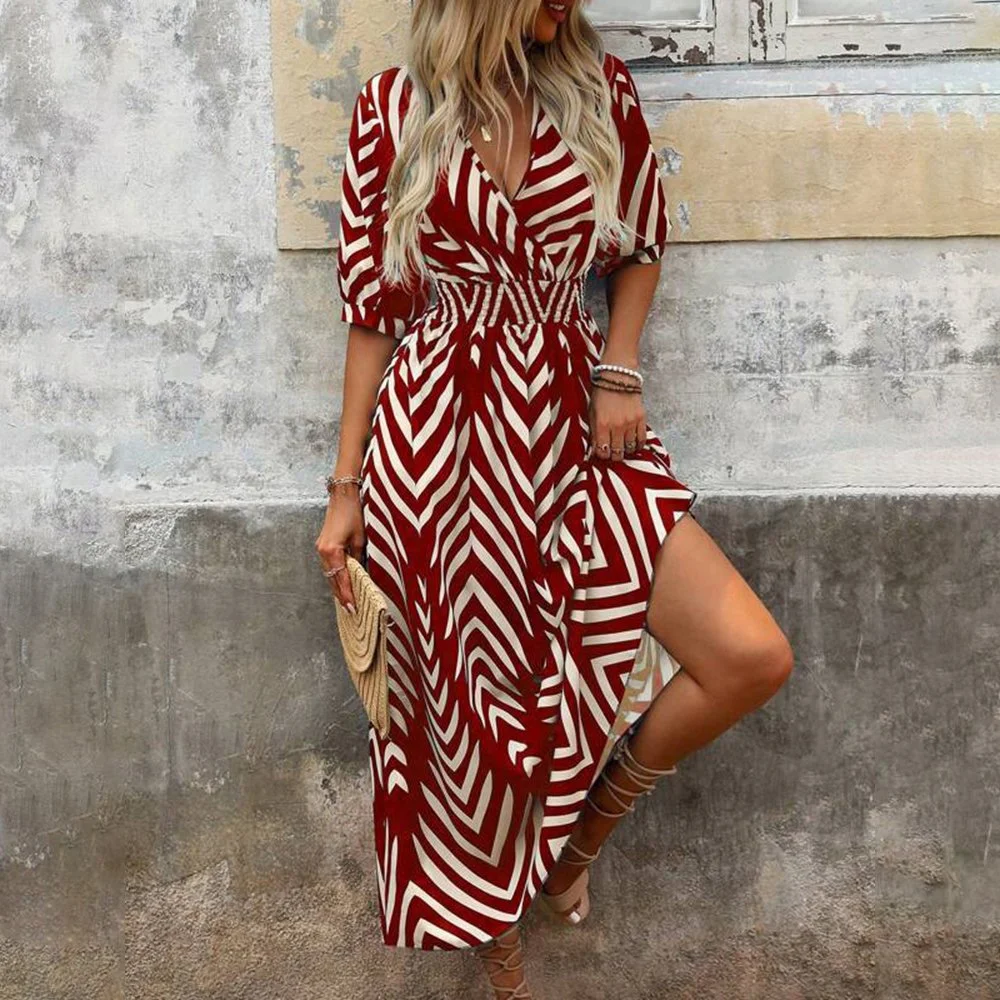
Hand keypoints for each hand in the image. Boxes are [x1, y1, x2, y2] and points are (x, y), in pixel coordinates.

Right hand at [315, 482, 365, 612]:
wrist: (342, 496)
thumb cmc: (354, 514)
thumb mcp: (361, 539)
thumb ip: (358, 559)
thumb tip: (361, 575)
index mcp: (332, 551)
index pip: (341, 579)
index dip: (347, 595)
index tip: (353, 608)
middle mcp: (322, 552)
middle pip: (332, 580)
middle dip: (341, 596)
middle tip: (351, 611)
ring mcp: (320, 549)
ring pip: (329, 575)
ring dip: (338, 587)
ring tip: (347, 602)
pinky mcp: (322, 545)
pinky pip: (328, 566)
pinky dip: (335, 576)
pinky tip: (342, 584)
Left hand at [587, 385, 646, 461]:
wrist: (618, 376)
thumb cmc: (602, 394)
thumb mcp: (591, 413)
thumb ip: (594, 432)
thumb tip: (596, 449)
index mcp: (601, 424)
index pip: (603, 452)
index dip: (602, 456)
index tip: (603, 453)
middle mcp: (616, 426)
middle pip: (617, 454)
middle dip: (614, 456)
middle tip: (613, 453)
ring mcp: (630, 423)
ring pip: (629, 449)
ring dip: (625, 451)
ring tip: (622, 447)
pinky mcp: (641, 418)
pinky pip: (641, 440)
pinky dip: (637, 445)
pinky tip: (633, 444)